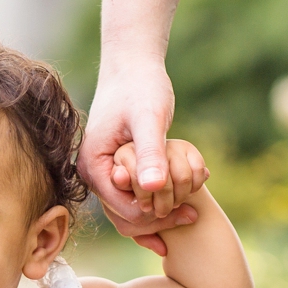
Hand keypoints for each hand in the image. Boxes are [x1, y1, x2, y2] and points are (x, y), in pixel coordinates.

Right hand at [80, 52, 197, 255]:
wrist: (133, 68)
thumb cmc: (140, 87)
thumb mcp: (149, 118)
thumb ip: (150, 152)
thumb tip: (154, 187)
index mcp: (94, 167)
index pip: (126, 211)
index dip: (158, 214)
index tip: (187, 208)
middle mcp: (95, 176)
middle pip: (127, 219)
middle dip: (160, 219)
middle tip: (193, 213)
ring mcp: (105, 175)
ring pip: (133, 214)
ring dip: (162, 214)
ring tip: (192, 208)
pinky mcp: (119, 171)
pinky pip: (137, 200)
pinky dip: (160, 203)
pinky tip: (184, 202)